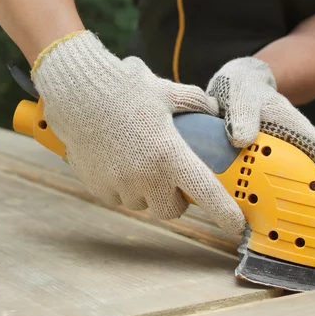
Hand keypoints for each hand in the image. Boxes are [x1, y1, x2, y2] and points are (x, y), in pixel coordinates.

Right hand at [31, 30, 245, 233]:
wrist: (76, 93)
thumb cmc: (124, 88)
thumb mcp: (166, 91)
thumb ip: (194, 102)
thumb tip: (213, 110)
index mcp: (170, 153)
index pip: (206, 192)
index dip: (226, 213)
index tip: (238, 226)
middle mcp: (146, 175)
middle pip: (173, 210)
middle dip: (176, 200)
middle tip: (172, 179)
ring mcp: (121, 184)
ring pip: (143, 204)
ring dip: (147, 193)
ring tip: (138, 162)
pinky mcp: (99, 187)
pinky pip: (118, 198)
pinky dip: (122, 188)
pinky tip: (117, 162)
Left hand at [206, 57, 314, 237]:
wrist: (236, 87)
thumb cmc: (242, 87)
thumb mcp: (239, 93)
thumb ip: (241, 111)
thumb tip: (241, 138)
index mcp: (296, 127)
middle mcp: (297, 146)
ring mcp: (287, 158)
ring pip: (310, 186)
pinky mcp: (271, 168)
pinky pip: (286, 190)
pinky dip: (292, 209)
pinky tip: (290, 230)